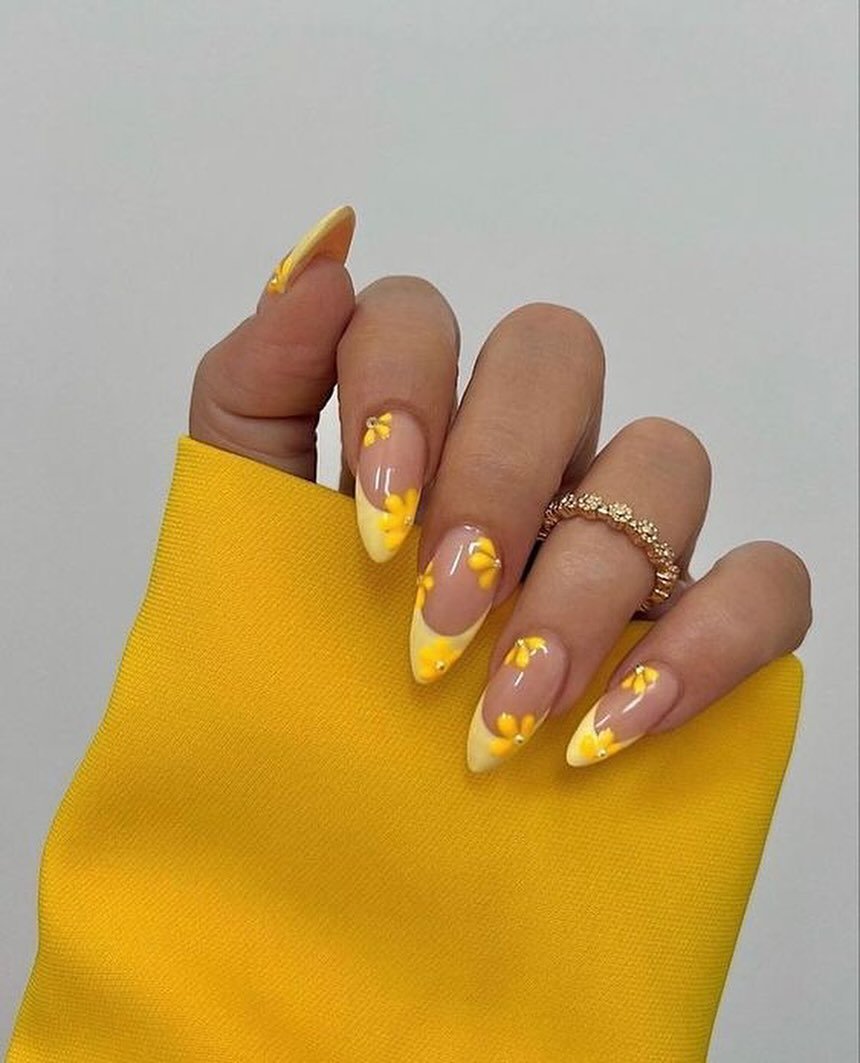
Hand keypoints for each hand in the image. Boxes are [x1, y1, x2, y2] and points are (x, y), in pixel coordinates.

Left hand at [189, 205, 811, 772]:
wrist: (331, 814)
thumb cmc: (287, 661)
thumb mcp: (242, 530)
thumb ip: (256, 387)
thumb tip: (320, 257)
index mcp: (416, 417)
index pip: (422, 314)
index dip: (403, 391)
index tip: (373, 527)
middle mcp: (528, 450)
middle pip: (559, 353)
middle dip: (499, 477)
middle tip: (443, 611)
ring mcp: (620, 525)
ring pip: (668, 459)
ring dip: (585, 584)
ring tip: (512, 702)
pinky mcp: (699, 617)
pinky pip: (767, 581)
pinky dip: (703, 644)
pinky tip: (611, 724)